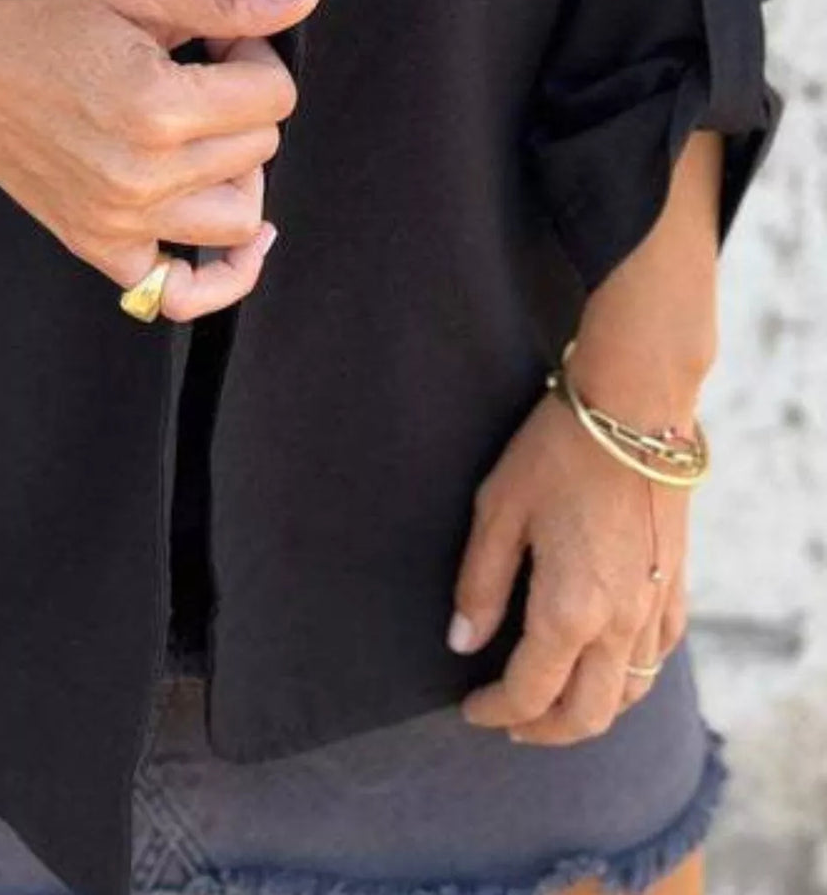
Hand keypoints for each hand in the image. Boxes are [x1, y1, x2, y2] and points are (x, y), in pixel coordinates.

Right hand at [0, 0, 320, 317]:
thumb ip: (229, 1)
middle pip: (262, 149)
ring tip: (199, 137)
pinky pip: (177, 294)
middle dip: (243, 104)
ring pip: (241, 217)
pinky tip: (241, 245)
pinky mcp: (96, 244)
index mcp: (159, 107)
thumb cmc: (49, 17)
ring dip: (237, 173)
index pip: (276, 97)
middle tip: (195, 76)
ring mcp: (119, 220)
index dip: (256, 60)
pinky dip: (217, 278)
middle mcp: (143, 175)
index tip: (216, 45)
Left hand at [448, 383, 690, 744]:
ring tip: (553, 704)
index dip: (495, 711)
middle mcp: (620, 623)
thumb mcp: (498, 510)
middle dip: (544, 730)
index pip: (530, 692)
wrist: (637, 408)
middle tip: (509, 723)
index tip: (470, 709)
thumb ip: (480, 583)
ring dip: (589, 711)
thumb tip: (463, 641)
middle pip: (587, 714)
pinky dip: (631, 677)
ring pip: (630, 694)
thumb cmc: (558, 452)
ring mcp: (655, 606)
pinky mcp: (675, 583)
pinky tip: (608, 663)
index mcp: (570, 610)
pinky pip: (659, 655)